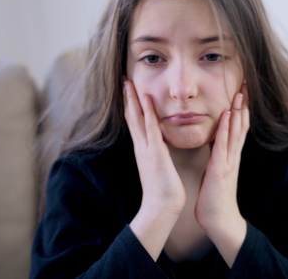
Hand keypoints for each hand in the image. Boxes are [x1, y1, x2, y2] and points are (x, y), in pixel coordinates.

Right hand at [123, 78, 184, 258]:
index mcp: (144, 150)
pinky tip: (146, 99)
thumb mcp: (159, 166)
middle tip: (123, 78)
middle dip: (127, 97)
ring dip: (133, 99)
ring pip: (137, 119)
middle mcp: (141, 147)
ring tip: (128, 82)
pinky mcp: (155, 154)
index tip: (129, 89)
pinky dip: (148, 113)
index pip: (135, 123)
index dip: (132, 105)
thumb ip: (157, 154)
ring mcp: (146, 149)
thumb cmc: (163, 190)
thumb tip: (159, 146)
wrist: (161, 208)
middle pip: (131, 117)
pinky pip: (151, 129)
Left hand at [195, 83, 248, 266]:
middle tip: (247, 82)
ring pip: (236, 131)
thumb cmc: (214, 196)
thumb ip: (218, 153)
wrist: (219, 219)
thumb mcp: (216, 169)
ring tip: (240, 91)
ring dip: (238, 111)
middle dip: (244, 103)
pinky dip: (225, 129)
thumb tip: (213, 139)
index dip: (241, 107)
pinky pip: (223, 145)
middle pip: (242, 124)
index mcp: (231, 154)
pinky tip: (227, 114)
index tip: (242, 88)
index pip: (239, 126)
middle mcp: (233, 155)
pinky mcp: (220, 169)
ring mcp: (229, 161)